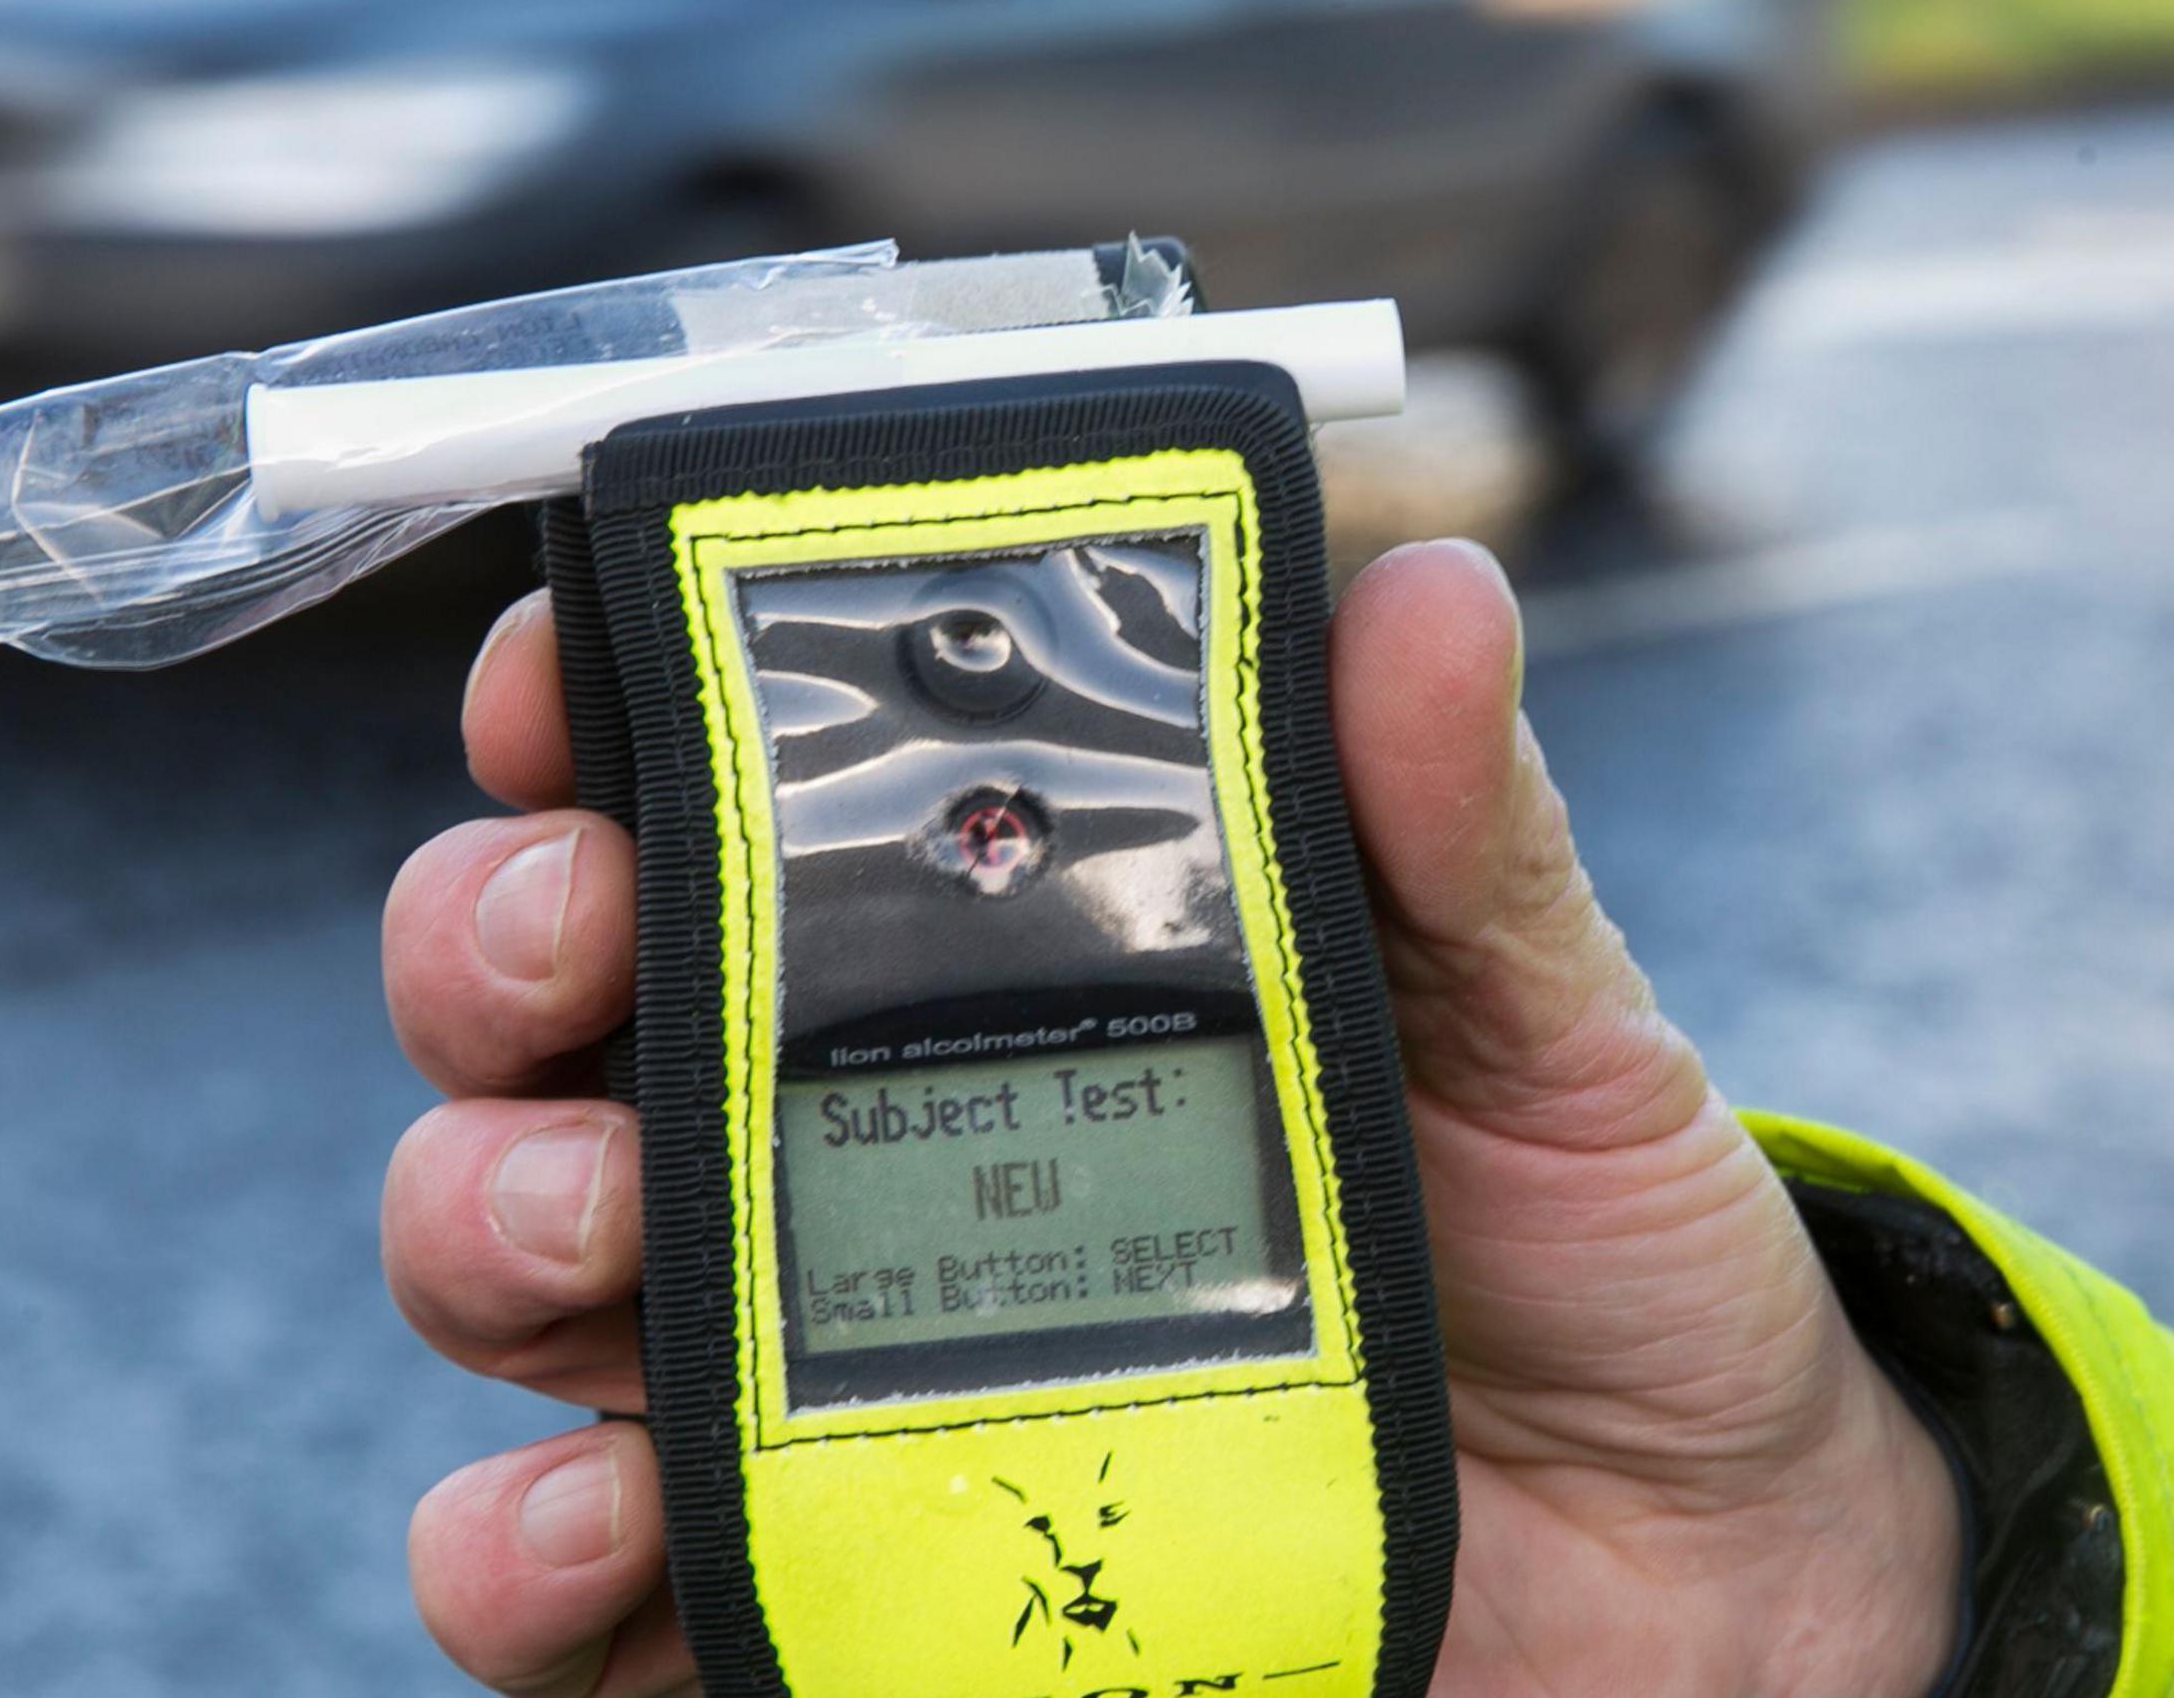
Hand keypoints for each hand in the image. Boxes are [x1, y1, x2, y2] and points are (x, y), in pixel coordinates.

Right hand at [378, 541, 1962, 1696]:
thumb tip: (1421, 596)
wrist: (1691, 1576)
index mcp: (976, 936)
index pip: (709, 777)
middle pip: (538, 994)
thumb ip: (1452, 827)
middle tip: (579, 932)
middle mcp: (834, 1123)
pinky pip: (572, 1572)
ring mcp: (801, 1352)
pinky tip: (601, 1512)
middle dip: (492, 935)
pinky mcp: (816, 1571)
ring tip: (592, 1218)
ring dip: (482, 1209)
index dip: (591, 693)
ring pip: (503, 1249)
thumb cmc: (1584, 1256)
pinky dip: (522, 1544)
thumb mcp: (1541, 1018)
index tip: (575, 669)